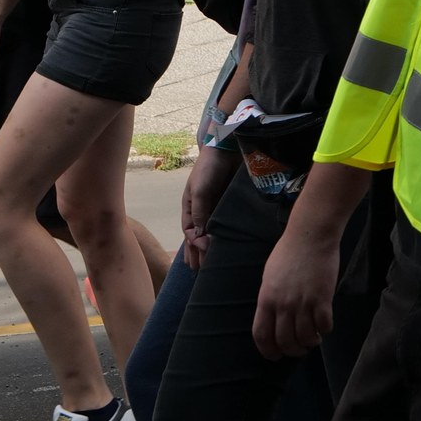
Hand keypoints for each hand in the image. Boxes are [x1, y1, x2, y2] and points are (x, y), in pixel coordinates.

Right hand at [178, 143, 237, 266]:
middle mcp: (202, 210)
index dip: (196, 244)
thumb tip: (200, 236)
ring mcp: (216, 208)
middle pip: (197, 236)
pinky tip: (226, 246)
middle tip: (197, 271)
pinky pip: (225, 225)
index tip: (206, 250)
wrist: (228, 148)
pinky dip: (224, 237)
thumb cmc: (209, 168)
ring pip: (210, 233)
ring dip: (207, 249)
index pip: (190, 232)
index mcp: (190, 207)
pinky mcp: (230, 205)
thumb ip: (200, 213)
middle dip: (196, 253)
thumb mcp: (200, 191)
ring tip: (207, 265)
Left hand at [252, 220, 340, 359]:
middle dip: (292, 351)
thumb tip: (273, 318)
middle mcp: (283, 304)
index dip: (268, 351)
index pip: (262, 335)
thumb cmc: (288, 252)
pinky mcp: (323, 298)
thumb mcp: (269, 276)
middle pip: (284, 341)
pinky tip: (325, 328)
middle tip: (299, 350)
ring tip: (314, 340)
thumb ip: (270, 298)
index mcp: (266, 299)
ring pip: (305, 337)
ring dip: (310, 343)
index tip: (275, 356)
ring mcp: (303, 302)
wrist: (310, 235)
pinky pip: (324, 325)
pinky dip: (325, 331)